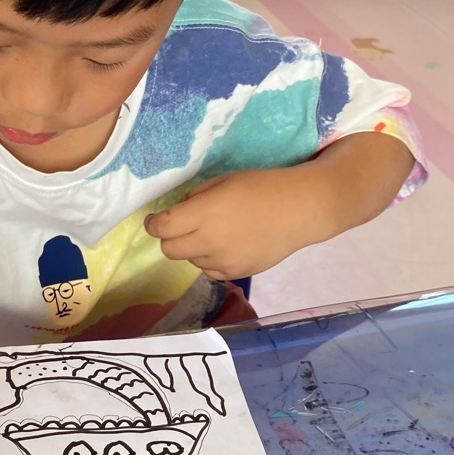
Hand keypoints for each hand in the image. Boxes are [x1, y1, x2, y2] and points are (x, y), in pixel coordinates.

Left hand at [145, 168, 320, 281]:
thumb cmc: (262, 186)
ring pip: (191, 261)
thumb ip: (196, 197)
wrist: (300, 209)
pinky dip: (211, 260)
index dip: (153, 224)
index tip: (154, 221)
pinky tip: (228, 245)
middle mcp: (210, 241)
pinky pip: (210, 271)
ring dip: (194, 249)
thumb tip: (180, 212)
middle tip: (182, 227)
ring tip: (216, 233)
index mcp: (204, 213)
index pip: (162, 228)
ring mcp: (224, 261)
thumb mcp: (224, 181)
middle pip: (169, 250)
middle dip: (170, 238)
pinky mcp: (237, 273)